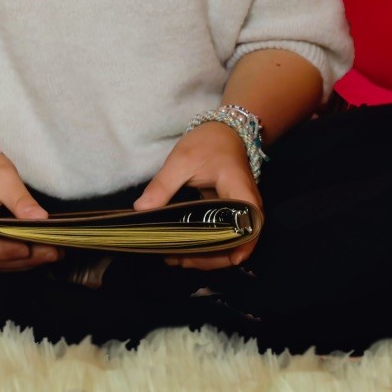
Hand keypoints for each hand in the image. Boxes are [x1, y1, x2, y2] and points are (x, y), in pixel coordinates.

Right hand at [0, 147, 60, 271]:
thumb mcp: (4, 176)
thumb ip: (21, 200)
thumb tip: (41, 220)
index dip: (3, 251)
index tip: (29, 247)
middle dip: (20, 258)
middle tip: (53, 252)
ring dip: (21, 262)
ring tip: (50, 253)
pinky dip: (13, 258)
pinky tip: (36, 253)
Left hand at [133, 121, 263, 269]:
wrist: (224, 132)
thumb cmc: (207, 143)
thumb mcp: (181, 160)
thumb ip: (162, 185)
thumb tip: (141, 210)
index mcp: (242, 194)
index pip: (249, 228)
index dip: (238, 248)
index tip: (214, 260)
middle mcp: (247, 209)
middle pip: (237, 244)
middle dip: (208, 258)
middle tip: (175, 258)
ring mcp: (240, 214)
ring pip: (228, 244)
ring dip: (204, 255)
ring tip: (173, 257)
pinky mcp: (230, 216)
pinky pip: (221, 236)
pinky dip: (204, 246)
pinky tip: (182, 249)